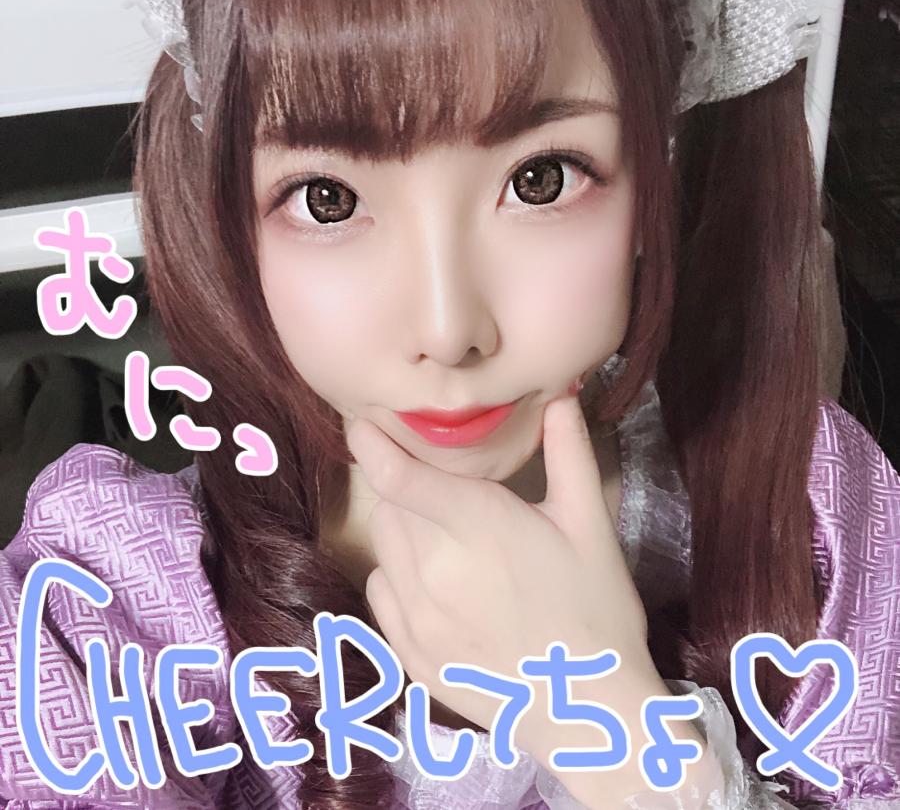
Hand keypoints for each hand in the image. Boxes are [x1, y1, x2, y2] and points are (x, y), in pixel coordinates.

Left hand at [345, 393, 653, 754]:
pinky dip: (399, 574)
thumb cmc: (596, 609)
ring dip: (403, 528)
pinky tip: (438, 583)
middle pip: (389, 505)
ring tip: (447, 537)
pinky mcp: (409, 655)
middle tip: (444, 491)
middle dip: (406, 486)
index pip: (398, 475)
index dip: (371, 442)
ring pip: (383, 545)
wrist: (591, 712)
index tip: (361, 421)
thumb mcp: (590, 525)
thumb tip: (561, 395)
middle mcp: (433, 569)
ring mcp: (416, 617)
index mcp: (477, 527)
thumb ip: (570, 453)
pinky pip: (381, 591)